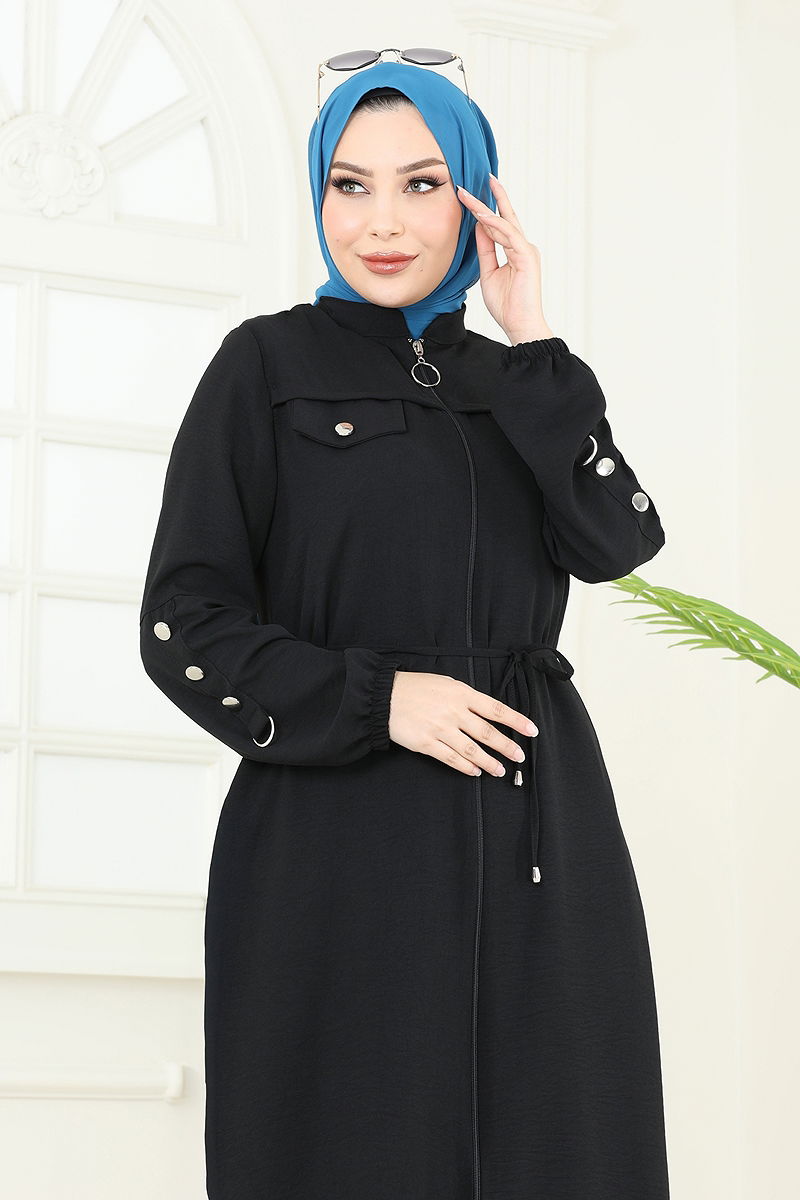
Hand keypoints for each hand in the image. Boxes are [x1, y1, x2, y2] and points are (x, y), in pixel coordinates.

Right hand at [388, 670, 537, 777]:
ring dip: (489, 762)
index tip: (531, 731)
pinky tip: (475, 771)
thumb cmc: (415, 687)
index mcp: (461, 694)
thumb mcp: (445, 683)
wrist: (384, 696)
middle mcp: (454, 712)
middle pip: (488, 733)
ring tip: (500, 770)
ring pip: (472, 750)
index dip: (516, 721)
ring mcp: (440, 729)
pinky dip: (466, 767)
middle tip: (519, 756)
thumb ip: (465, 697)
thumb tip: (484, 711)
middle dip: (507, 746)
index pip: (496, 709)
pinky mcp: (427, 744)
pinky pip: (451, 759)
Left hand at [456, 174, 554, 343]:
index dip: (488, 208)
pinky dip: (496, 224)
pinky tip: (482, 216)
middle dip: (495, 196)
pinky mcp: (527, 257)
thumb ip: (486, 250)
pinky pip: (509, 235)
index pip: (500, 224)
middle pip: (506, 216)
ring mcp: (527, 250)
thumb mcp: (488, 273)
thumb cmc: (506, 305)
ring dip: (486, 207)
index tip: (473, 194)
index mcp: (515, 251)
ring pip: (505, 222)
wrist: (519, 325)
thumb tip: (479, 228)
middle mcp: (523, 247)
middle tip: (484, 176)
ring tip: (468, 195)